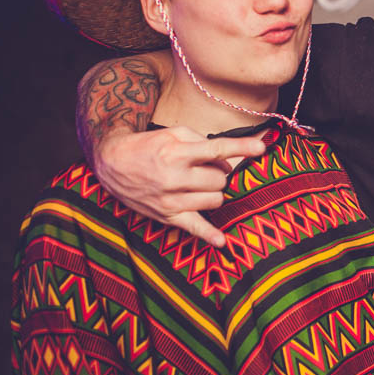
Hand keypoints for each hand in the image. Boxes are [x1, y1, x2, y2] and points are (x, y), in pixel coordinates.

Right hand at [94, 126, 265, 246]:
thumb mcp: (172, 133)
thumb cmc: (147, 145)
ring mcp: (171, 199)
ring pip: (215, 199)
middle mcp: (174, 177)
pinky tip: (222, 241)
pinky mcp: (166, 215)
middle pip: (220, 179)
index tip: (261, 148)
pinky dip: (209, 235)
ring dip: (214, 191)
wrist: (112, 162)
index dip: (242, 148)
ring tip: (199, 184)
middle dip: (220, 173)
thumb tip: (226, 159)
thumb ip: (202, 140)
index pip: (218, 150)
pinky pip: (193, 228)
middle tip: (207, 168)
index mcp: (177, 153)